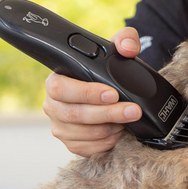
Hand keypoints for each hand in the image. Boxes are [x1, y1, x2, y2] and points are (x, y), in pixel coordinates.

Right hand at [43, 27, 142, 156]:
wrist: (113, 91)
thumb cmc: (110, 69)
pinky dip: (107, 141)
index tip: (113, 93)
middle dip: (107, 113)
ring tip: (129, 119)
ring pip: (83, 133)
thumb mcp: (118, 49)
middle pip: (74, 114)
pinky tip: (120, 131)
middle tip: (132, 110)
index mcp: (58, 79)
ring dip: (110, 128)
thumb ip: (125, 40)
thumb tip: (127, 48)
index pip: (61, 88)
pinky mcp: (72, 143)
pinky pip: (87, 148)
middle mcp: (54, 105)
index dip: (87, 92)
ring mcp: (61, 127)